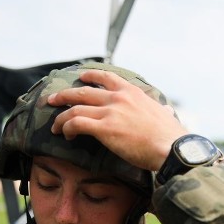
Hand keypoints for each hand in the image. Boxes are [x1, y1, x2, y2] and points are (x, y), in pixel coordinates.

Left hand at [48, 69, 188, 170]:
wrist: (170, 148)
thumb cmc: (170, 136)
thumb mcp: (165, 114)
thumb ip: (162, 110)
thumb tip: (167, 110)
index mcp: (132, 92)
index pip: (106, 76)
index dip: (90, 76)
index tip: (80, 78)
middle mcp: (118, 97)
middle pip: (82, 91)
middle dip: (64, 95)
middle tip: (52, 100)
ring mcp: (110, 111)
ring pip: (75, 108)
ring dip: (61, 117)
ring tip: (55, 126)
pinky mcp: (104, 128)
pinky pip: (76, 123)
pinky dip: (67, 128)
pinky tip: (66, 135)